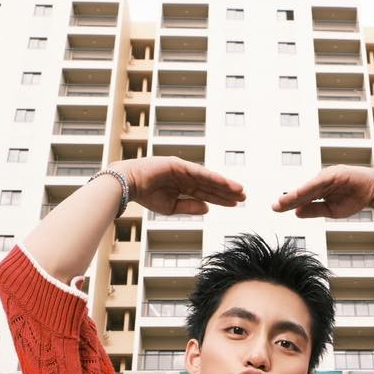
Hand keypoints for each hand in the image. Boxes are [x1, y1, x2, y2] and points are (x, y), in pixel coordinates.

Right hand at [115, 156, 244, 215]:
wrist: (129, 185)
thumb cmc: (146, 196)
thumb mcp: (171, 207)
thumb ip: (189, 207)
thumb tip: (208, 208)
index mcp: (183, 187)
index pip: (206, 194)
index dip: (221, 199)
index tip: (236, 204)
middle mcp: (186, 177)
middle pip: (211, 186)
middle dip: (227, 191)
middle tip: (244, 196)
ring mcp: (183, 170)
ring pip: (208, 179)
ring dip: (224, 184)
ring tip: (240, 190)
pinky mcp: (179, 164)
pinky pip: (199, 173)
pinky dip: (212, 178)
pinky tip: (224, 183)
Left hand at [272, 165, 373, 218]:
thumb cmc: (355, 199)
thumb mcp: (331, 210)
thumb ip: (314, 210)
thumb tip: (296, 212)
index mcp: (320, 190)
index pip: (302, 198)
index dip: (289, 203)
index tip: (276, 208)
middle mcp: (322, 181)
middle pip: (302, 192)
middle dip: (288, 199)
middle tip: (274, 206)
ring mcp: (328, 176)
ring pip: (309, 187)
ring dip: (296, 194)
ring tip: (283, 201)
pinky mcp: (336, 173)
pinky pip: (320, 182)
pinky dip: (310, 187)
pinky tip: (299, 193)